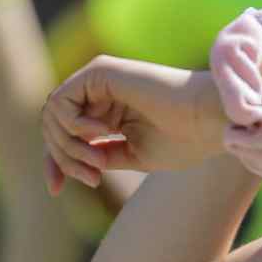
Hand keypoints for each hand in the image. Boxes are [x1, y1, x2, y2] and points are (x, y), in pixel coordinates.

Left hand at [41, 56, 215, 191]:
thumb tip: (64, 162)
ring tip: (100, 161)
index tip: (54, 190)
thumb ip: (98, 155)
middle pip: (53, 127)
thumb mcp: (130, 156)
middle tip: (94, 176)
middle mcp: (102, 92)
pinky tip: (101, 133)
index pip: (64, 134)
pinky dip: (72, 125)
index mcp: (111, 111)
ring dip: (69, 146)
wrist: (209, 120)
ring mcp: (99, 79)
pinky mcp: (100, 71)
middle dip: (64, 158)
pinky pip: (60, 101)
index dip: (54, 163)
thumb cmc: (183, 139)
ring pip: (52, 115)